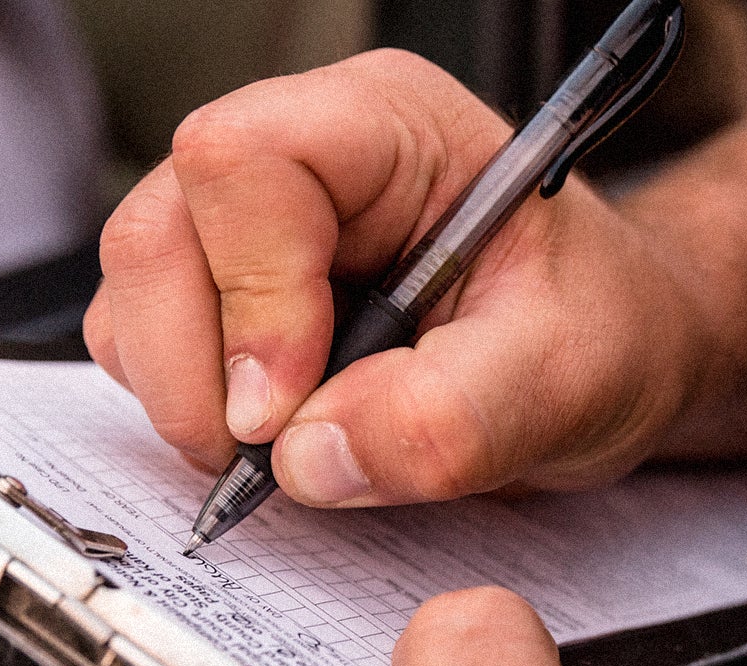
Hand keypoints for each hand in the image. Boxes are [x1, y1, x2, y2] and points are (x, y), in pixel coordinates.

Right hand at [85, 50, 717, 506]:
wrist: (610, 354)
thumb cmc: (601, 329)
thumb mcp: (565, 378)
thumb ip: (452, 418)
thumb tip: (312, 456)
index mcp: (390, 128)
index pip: (243, 163)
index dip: (249, 293)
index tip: (286, 407)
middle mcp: (307, 154)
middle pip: (158, 231)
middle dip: (197, 368)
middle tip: (277, 453)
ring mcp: (255, 223)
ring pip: (137, 291)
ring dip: (188, 396)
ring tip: (294, 445)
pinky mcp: (230, 289)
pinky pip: (146, 343)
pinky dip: (189, 411)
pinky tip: (279, 435)